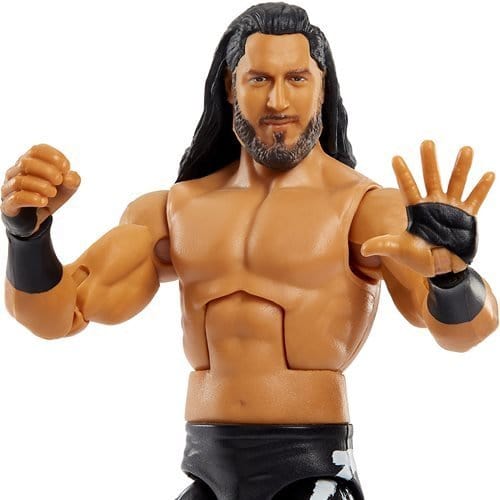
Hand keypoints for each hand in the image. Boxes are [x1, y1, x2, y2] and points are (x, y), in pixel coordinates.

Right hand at [1, 144, 79, 235]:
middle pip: (26, 162)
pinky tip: (43, 201)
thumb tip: (70, 177)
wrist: (37, 219)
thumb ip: (72, 181)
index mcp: (30, 163)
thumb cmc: (50, 196)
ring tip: (53, 192)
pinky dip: (31, 198)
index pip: (36, 150)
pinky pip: (16, 198)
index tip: (66, 167)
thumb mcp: (66, 188)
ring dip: (40, 185)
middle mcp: (16, 172)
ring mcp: (10, 188)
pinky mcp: (8, 205)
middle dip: (47, 170)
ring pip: (20, 180)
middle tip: (60, 180)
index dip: (52, 156)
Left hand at [361, 140, 494, 276]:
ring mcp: (451, 208)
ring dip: (461, 167)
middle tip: (426, 142)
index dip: (402, 174)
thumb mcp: (400, 250)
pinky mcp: (466, 216)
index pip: (407, 189)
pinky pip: (475, 199)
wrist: (441, 268)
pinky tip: (489, 174)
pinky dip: (482, 188)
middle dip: (429, 161)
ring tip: (465, 149)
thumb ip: (383, 245)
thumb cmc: (419, 257)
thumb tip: (363, 249)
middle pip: (431, 178)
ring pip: (456, 182)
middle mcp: (433, 205)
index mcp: (416, 211)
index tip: (395, 157)